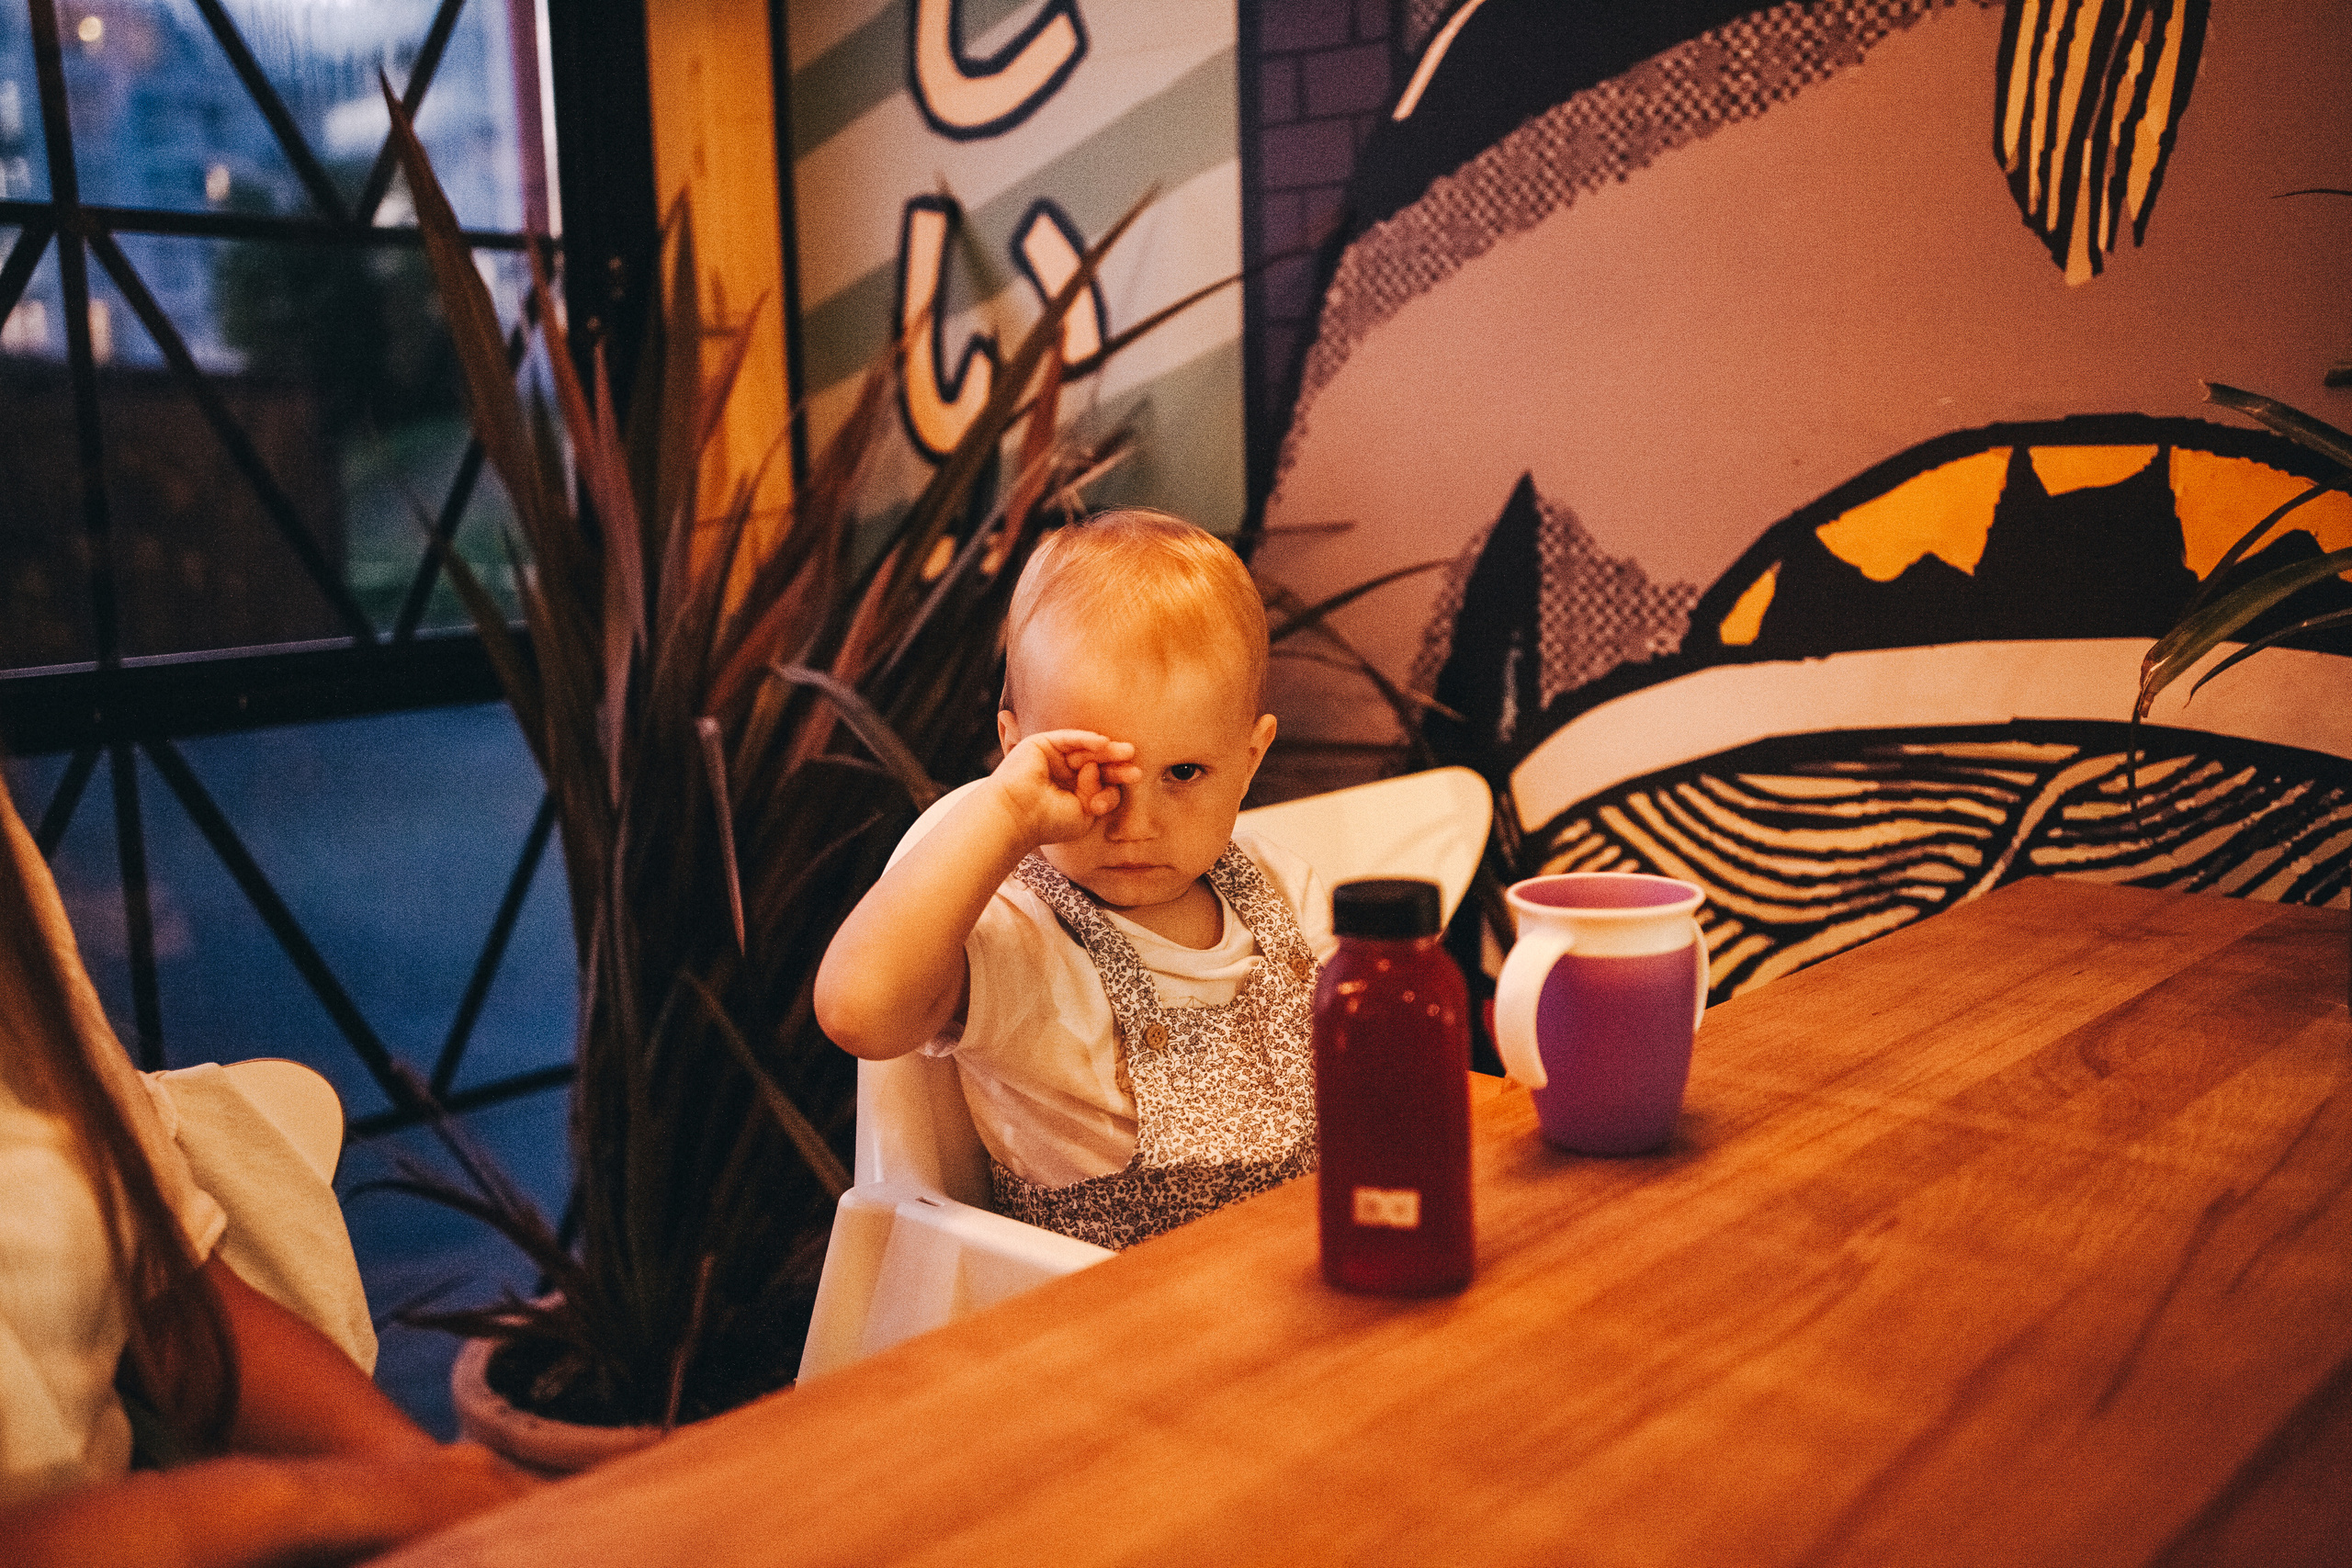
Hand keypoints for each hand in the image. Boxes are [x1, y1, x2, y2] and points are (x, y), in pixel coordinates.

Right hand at [993, 729, 1138, 846]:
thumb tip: (1096, 769)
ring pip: (1084, 750)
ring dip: (1106, 750)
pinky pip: (1069, 738)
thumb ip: (1098, 794)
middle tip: (1136, 764)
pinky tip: (1103, 743)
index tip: (1134, 779)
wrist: (1018, 817)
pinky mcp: (1041, 744)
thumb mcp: (1085, 813)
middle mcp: (1062, 773)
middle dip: (1116, 764)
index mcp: (1072, 792)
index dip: (1116, 781)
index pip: (1100, 782)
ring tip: (1126, 752)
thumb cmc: (1049, 822)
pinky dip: (1086, 740)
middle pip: (1095, 764)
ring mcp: (1052, 758)